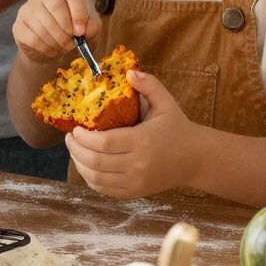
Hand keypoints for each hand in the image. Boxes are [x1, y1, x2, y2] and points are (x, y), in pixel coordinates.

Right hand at [12, 0, 93, 62]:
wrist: (52, 47)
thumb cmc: (72, 31)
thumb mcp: (88, 28)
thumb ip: (92, 27)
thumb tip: (84, 30)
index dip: (78, 11)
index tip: (81, 31)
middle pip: (56, 7)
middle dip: (66, 30)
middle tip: (72, 43)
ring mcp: (28, 8)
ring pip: (43, 25)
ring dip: (57, 41)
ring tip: (63, 47)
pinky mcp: (18, 25)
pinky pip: (32, 38)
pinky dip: (45, 48)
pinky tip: (52, 50)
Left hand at [67, 70, 204, 198]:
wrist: (196, 159)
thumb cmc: (178, 128)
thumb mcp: (166, 103)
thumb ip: (149, 85)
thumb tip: (129, 73)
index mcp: (142, 141)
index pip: (103, 143)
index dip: (83, 137)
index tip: (75, 128)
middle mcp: (138, 165)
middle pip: (95, 162)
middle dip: (75, 150)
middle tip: (69, 139)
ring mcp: (136, 181)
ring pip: (96, 178)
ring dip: (79, 165)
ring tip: (75, 151)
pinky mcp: (135, 192)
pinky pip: (105, 189)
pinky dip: (91, 179)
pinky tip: (87, 166)